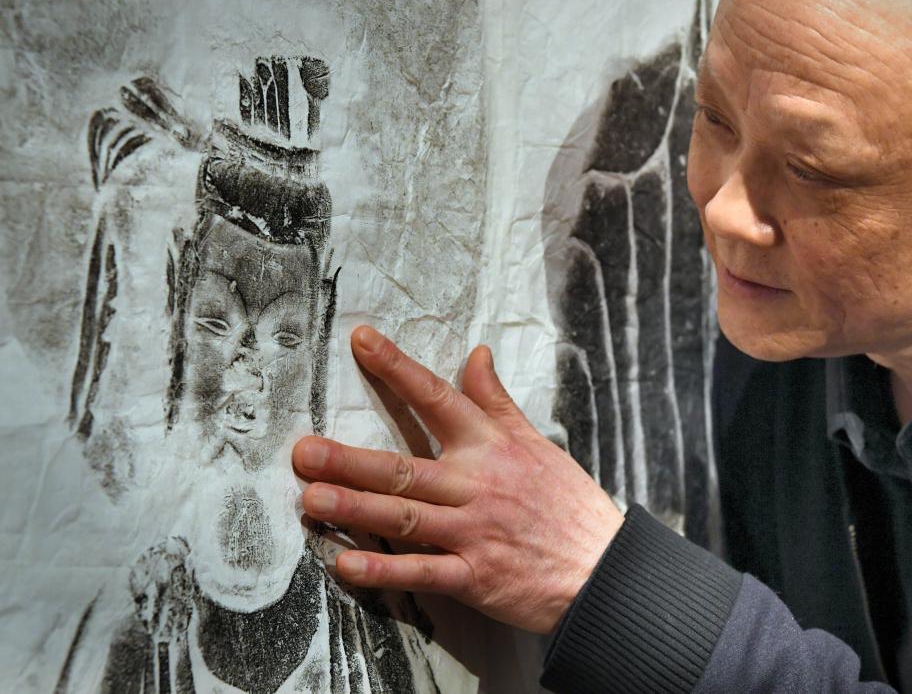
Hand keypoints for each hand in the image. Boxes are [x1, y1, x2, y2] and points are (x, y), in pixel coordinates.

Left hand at [293, 326, 623, 633]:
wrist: (603, 568)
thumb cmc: (567, 503)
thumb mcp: (535, 441)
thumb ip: (496, 400)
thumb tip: (476, 353)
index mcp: (491, 447)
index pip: (438, 398)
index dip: (397, 368)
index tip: (360, 340)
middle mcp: (477, 485)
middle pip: (405, 467)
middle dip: (351, 459)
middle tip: (303, 451)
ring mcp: (473, 532)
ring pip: (406, 517)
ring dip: (356, 508)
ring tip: (311, 499)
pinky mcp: (475, 576)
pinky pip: (423, 572)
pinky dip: (384, 571)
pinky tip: (345, 564)